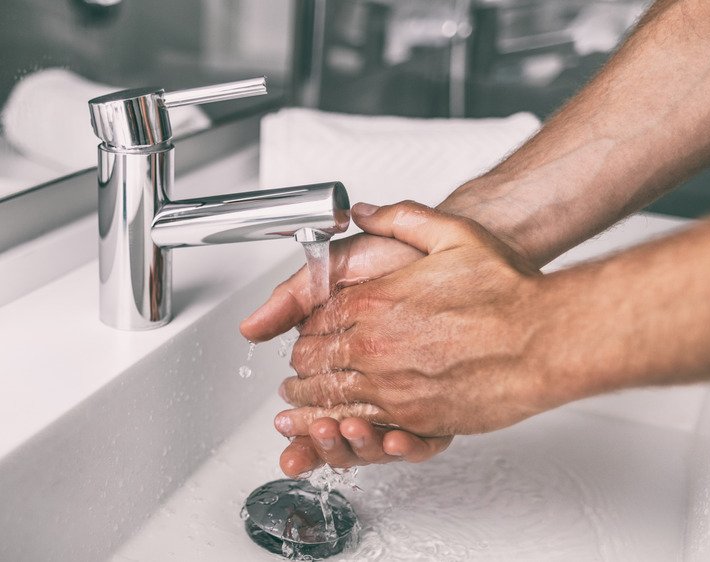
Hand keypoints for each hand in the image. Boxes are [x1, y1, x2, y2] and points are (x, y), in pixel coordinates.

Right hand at [240, 231, 452, 475]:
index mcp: (340, 354)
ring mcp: (403, 396)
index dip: (296, 416)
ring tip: (344, 429)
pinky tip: (393, 437)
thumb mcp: (339, 267)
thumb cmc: (401, 259)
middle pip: (337, 428)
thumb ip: (293, 295)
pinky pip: (417, 444)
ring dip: (353, 446)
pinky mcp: (436, 409)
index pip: (310, 399)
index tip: (286, 423)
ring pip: (370, 442)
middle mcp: (370, 380)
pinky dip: (403, 448)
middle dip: (320, 439)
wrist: (459, 254)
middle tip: (313, 431)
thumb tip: (250, 328)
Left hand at [278, 201, 570, 443]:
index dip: (305, 328)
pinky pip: (362, 426)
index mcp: (375, 302)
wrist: (547, 336)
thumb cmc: (509, 290)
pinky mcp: (415, 417)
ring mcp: (392, 385)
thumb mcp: (452, 233)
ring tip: (304, 406)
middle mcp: (375, 345)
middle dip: (302, 367)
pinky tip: (340, 424)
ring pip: (329, 398)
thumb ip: (399, 219)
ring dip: (311, 402)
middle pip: (312, 362)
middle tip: (298, 372)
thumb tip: (363, 212)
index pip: (313, 319)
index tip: (307, 333)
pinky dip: (343, 426)